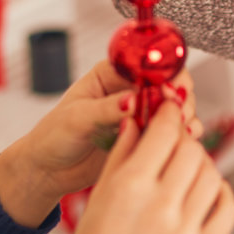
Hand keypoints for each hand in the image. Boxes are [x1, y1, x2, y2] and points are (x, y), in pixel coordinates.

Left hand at [0, 60, 199, 227]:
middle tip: (179, 114)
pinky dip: (181, 136)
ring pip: (175, 108)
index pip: (147, 64)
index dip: (165, 74)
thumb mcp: (77, 118)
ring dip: (183, 117)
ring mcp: (140, 115)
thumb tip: (133, 101)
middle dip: (180, 97)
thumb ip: (106, 109)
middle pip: (170, 83)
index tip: (170, 91)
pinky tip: (180, 142)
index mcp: (112, 74)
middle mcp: (130, 91)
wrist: (49, 170)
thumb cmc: (54, 136)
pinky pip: (171, 133)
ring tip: (181, 129)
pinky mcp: (144, 138)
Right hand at [34, 102, 233, 233]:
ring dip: (201, 164)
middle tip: (173, 141)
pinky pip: (227, 208)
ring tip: (185, 169)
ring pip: (212, 174)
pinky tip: (203, 191)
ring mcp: (185, 232)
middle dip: (183, 139)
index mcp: (131, 187)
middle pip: (192, 150)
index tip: (168, 108)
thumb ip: (122, 152)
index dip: (169, 113)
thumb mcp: (98, 194)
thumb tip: (139, 118)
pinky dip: (220, 192)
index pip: (165, 131)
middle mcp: (162, 207)